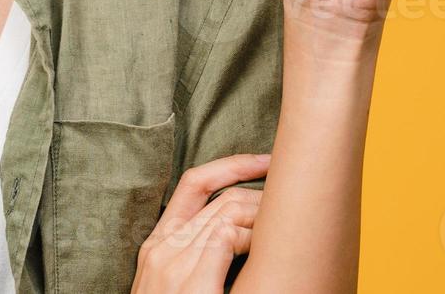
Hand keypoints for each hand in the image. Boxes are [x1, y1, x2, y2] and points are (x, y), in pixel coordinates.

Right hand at [131, 154, 269, 293]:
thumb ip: (194, 253)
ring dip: (261, 214)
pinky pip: (227, 238)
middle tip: (287, 194)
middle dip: (257, 190)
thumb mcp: (174, 279)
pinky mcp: (193, 285)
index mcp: (157, 243)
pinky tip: (264, 248)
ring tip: (282, 222)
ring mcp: (174, 265)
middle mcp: (161, 248)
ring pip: (228, 212)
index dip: (232, 166)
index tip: (263, 162)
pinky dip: (252, 238)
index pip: (194, 183)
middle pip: (219, 196)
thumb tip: (232, 232)